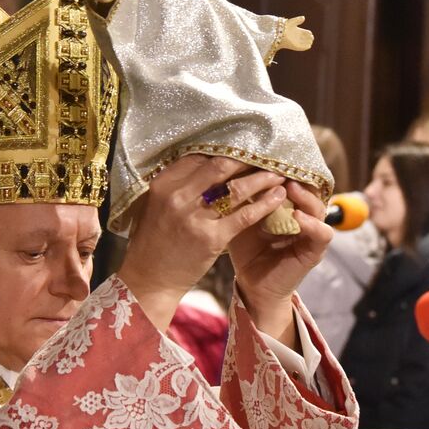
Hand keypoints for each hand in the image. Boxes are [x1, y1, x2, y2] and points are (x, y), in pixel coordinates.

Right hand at [117, 156, 289, 330]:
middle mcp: (177, 197)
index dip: (224, 151)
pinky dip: (264, 204)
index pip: (199, 158)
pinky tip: (278, 197)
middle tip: (265, 155)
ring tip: (277, 174)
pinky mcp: (212, 238)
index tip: (242, 149)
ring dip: (261, 178)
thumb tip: (207, 163)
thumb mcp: (156, 205)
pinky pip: (244, 216)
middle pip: (219, 167)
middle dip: (246, 159)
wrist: (150, 278)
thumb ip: (178, 185)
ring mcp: (194, 218)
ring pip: (236, 189)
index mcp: (163, 185)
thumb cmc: (154, 241)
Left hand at [226, 181, 329, 343]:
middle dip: (293, 176)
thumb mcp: (240, 218)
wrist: (251, 284)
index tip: (265, 156)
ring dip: (305, 196)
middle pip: (308, 188)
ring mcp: (312, 232)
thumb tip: (223, 166)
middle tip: (278, 167)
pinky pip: (322, 233)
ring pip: (318, 207)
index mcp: (286, 203)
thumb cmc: (245, 248)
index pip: (291, 178)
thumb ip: (239, 197)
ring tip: (289, 187)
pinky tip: (296, 217)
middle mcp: (303, 214)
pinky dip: (311, 224)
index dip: (280, 168)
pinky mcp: (315, 251)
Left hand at [283, 16, 313, 51]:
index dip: (309, 34)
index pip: (307, 33)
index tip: (310, 33)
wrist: (278, 34)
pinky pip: (303, 48)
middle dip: (310, 38)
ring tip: (310, 41)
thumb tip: (303, 17)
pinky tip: (308, 45)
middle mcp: (298, 37)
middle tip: (311, 37)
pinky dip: (306, 47)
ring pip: (306, 44)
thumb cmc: (284, 27)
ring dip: (309, 43)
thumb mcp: (292, 22)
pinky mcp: (295, 46)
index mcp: (298, 31)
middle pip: (308, 38)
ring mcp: (297, 42)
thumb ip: (298, 19)